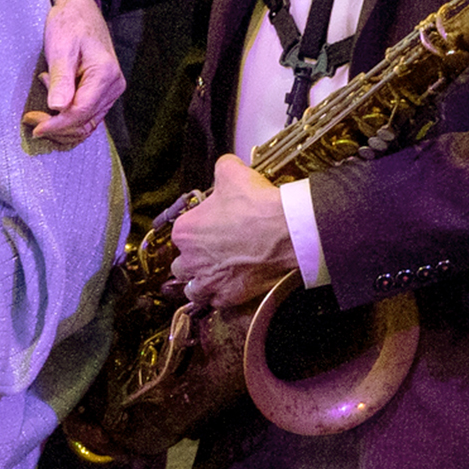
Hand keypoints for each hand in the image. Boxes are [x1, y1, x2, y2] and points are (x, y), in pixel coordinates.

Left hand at [26, 0, 125, 147]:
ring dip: (61, 126)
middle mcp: (113, 87)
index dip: (57, 124)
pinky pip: (86, 117)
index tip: (34, 125)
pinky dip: (67, 119)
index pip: (81, 113)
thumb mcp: (61, 48)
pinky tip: (52, 105)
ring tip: (38, 112)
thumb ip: (61, 79)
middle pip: (85, 123)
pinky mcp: (102, 94)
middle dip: (56, 127)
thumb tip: (58, 108)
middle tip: (31, 119)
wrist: (80, 10)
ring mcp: (110, 92)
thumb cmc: (70, 24)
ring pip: (86, 125)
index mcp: (105, 74)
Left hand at [168, 155, 293, 311]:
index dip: (197, 231)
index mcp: (185, 231)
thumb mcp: (233, 173)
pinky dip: (220, 297)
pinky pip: (214, 303)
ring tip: (216, 274)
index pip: (181, 234)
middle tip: (213, 252)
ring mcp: (209, 281)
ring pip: (193, 288)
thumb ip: (222, 167)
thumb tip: (225, 165)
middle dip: (194, 260)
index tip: (211, 228)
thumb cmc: (258, 206)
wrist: (287, 232)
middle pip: (182, 264)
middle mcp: (190, 260)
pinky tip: (231, 287)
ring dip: (201, 282)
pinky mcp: (228, 297)